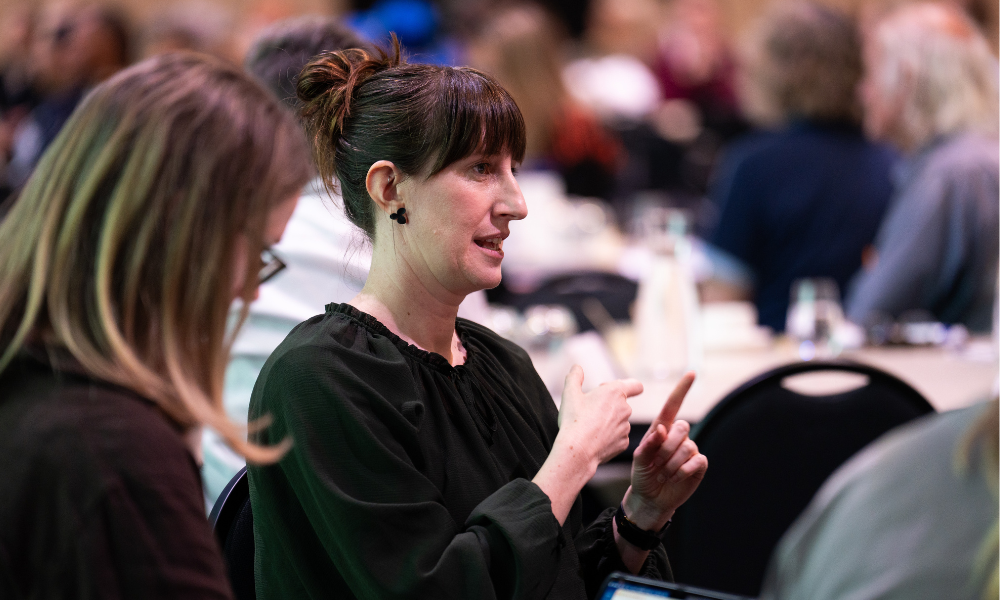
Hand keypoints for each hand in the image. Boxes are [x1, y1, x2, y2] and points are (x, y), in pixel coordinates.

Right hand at [555, 365, 642, 470]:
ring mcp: (626, 427)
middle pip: (621, 404)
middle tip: (589, 411)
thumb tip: (577, 368)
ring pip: (619, 421)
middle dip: (608, 405)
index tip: (614, 390)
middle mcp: (625, 409)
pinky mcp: (624, 443)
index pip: (635, 385)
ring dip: (608, 422)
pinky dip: (609, 437)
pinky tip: (594, 439)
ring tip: (590, 428)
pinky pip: (617, 436)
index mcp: (615, 392)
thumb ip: (575, 376)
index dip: (628, 386)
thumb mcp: (570, 393)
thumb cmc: (574, 420)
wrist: (577, 451)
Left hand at [624, 372, 706, 529]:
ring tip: (664, 474)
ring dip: (672, 464)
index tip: (691, 374)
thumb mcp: (639, 458)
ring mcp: (690, 449)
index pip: (673, 405)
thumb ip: (649, 443)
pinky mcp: (699, 464)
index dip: (682, 389)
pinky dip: (682, 471)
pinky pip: (696, 460)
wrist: (650, 498)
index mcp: (661, 429)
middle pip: (681, 427)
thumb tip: (662, 429)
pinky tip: (675, 478)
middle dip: (667, 447)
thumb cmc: (643, 475)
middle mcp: (677, 436)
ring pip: (687, 446)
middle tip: (657, 464)